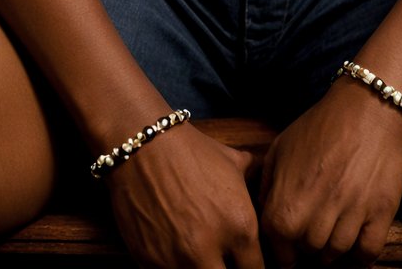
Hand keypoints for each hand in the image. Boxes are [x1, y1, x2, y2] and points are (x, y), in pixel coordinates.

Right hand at [107, 122, 265, 268]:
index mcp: (240, 227)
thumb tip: (260, 181)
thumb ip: (251, 180)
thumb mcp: (232, 162)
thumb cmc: (191, 150)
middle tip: (220, 260)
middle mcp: (210, 250)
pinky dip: (173, 267)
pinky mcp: (149, 263)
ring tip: (196, 254)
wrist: (141, 145)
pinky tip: (174, 252)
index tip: (243, 261)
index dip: (250, 265)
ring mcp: (177, 261)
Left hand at [259, 81, 401, 265]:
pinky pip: (368, 253)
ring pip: (337, 255)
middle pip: (309, 254)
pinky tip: (355, 238)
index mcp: (286, 203)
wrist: (366, 107)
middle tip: (313, 230)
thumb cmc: (320, 126)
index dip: (283, 248)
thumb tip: (263, 215)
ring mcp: (350, 216)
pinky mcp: (380, 214)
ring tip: (332, 231)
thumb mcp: (281, 148)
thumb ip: (268, 187)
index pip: (279, 250)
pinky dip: (360, 253)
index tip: (289, 242)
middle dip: (308, 245)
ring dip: (333, 249)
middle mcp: (316, 215)